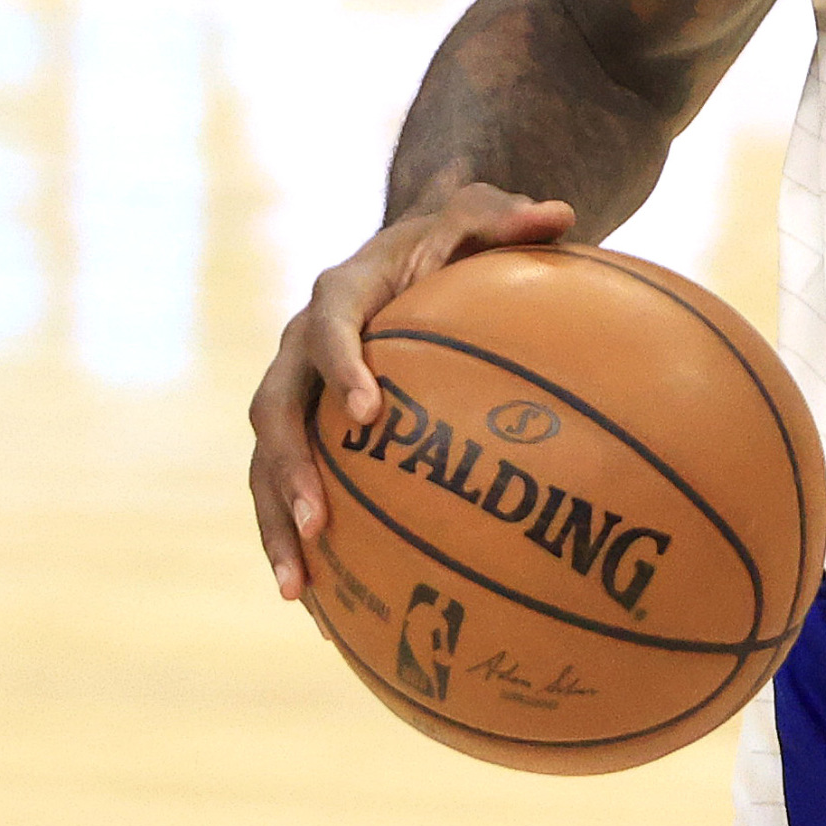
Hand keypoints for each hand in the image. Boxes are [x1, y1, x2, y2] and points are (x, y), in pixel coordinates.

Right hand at [246, 184, 572, 602]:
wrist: (410, 250)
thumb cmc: (454, 236)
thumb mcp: (480, 214)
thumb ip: (509, 215)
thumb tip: (560, 214)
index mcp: (339, 292)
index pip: (327, 326)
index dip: (341, 367)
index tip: (368, 413)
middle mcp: (299, 347)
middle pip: (275, 412)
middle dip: (289, 472)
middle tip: (319, 525)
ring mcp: (295, 394)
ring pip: (266, 465)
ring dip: (276, 526)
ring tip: (299, 591)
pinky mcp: (304, 433)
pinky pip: (288, 490)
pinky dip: (299, 543)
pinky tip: (326, 611)